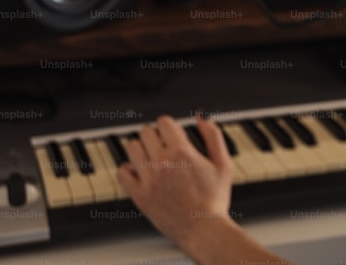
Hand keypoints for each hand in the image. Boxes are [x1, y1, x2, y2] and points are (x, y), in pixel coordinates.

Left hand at [117, 114, 233, 249]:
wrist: (202, 229)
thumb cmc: (215, 199)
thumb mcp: (223, 163)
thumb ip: (212, 135)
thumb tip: (201, 116)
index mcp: (182, 152)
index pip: (163, 122)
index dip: (170, 126)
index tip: (174, 135)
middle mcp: (162, 163)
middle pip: (146, 132)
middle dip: (156, 135)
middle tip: (164, 146)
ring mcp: (148, 179)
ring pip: (132, 147)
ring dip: (141, 148)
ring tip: (152, 158)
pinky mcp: (139, 195)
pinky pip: (122, 172)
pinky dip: (129, 169)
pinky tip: (141, 172)